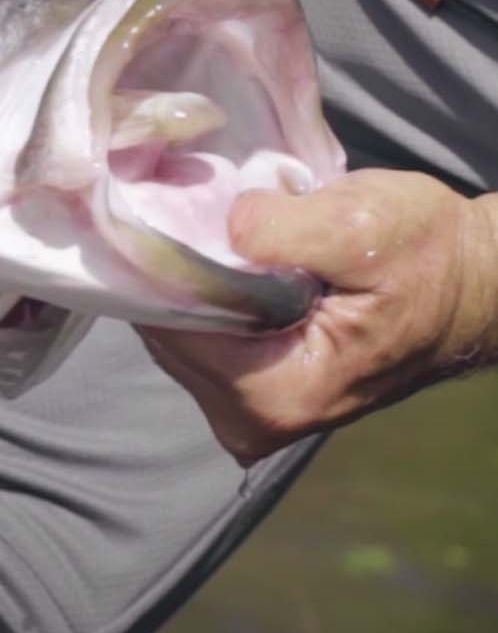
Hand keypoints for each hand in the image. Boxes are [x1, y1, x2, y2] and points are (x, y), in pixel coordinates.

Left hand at [140, 169, 497, 463]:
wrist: (473, 285)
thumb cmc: (427, 256)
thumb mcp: (360, 225)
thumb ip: (277, 230)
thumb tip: (215, 226)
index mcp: (272, 395)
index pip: (168, 326)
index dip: (165, 266)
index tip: (178, 212)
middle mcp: (250, 420)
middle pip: (165, 332)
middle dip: (177, 272)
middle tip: (215, 218)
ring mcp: (246, 411)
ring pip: (174, 330)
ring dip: (193, 280)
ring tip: (239, 241)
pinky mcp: (249, 391)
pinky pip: (197, 333)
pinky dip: (209, 293)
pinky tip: (243, 264)